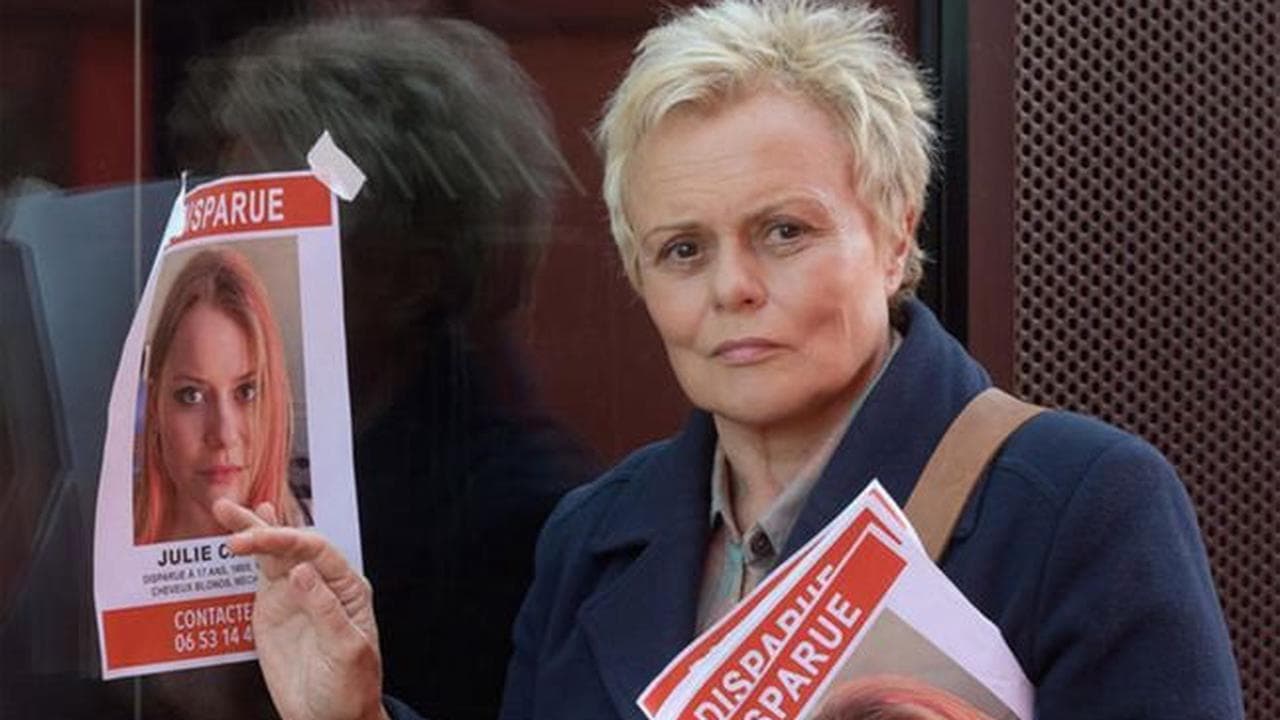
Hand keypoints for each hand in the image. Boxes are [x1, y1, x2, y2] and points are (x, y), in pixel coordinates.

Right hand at [213, 499, 388, 719]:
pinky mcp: (274, 608)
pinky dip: (253, 553)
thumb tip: (301, 570)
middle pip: (293, 545)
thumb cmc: (349, 687)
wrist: (329, 719)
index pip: (317, 551)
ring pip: (273, 554)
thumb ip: (325, 609)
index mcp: (347, 588)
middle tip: (228, 514)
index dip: (288, 540)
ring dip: (252, 530)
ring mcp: (295, 594)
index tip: (259, 541)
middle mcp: (321, 583)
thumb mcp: (345, 650)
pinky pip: (262, 574)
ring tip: (226, 509)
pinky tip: (245, 532)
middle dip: (262, 529)